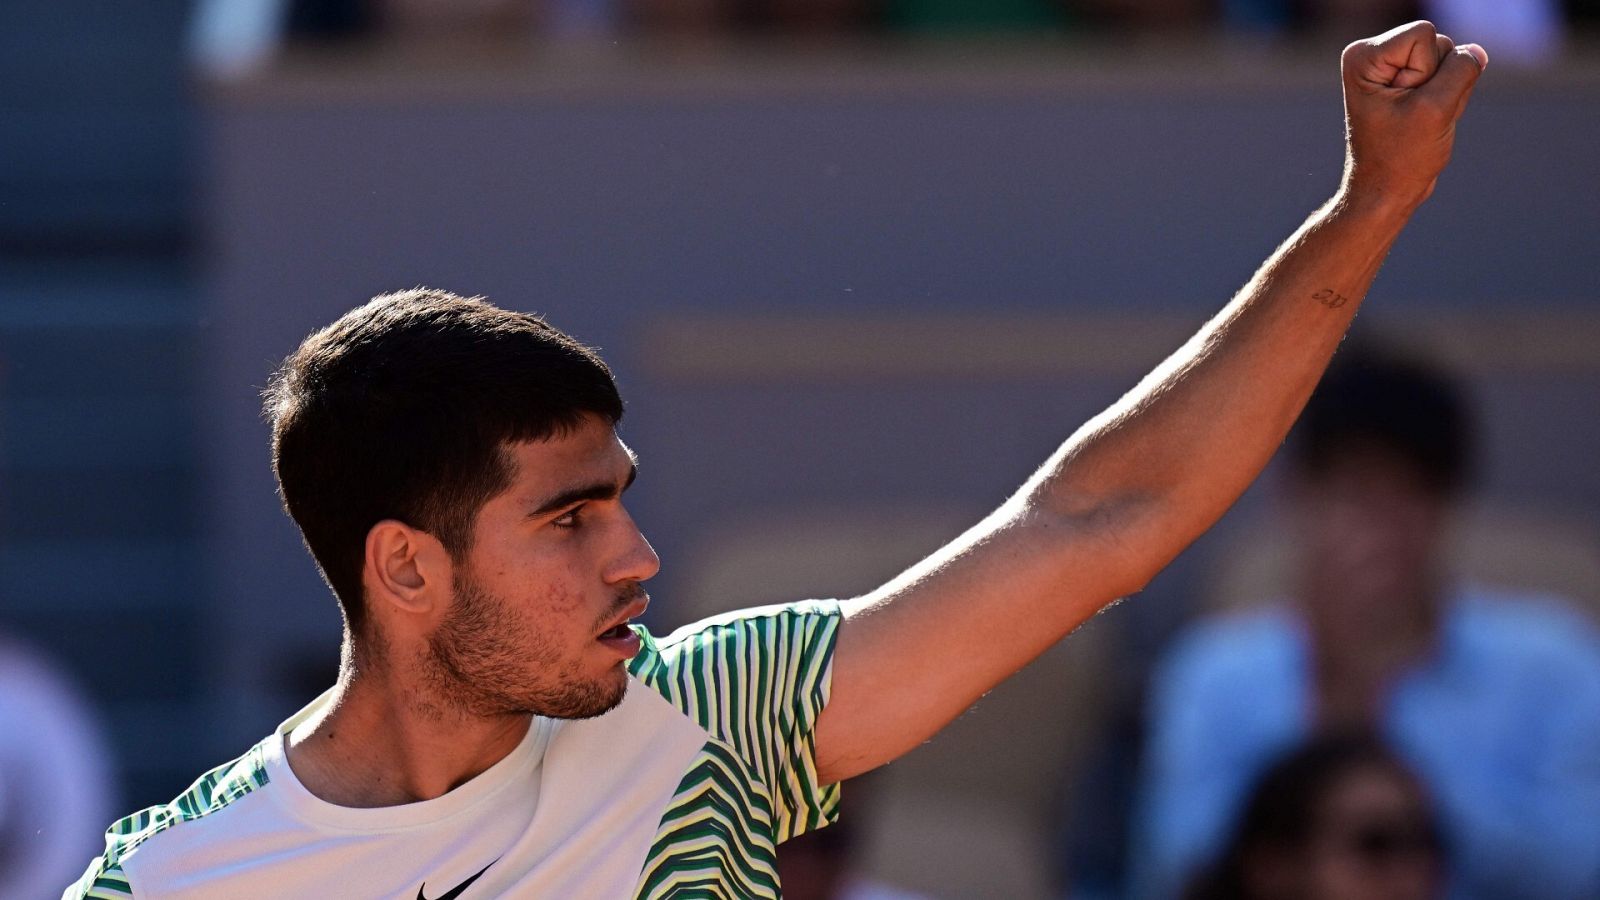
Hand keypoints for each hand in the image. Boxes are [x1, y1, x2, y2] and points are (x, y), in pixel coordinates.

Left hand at [1340, 20, 1486, 209]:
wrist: (1387, 191)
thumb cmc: (1401, 157)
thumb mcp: (1436, 108)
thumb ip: (1461, 70)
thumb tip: (1476, 52)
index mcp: (1364, 56)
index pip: (1426, 35)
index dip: (1428, 71)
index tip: (1405, 104)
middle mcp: (1374, 55)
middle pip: (1439, 43)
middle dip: (1439, 83)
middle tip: (1414, 116)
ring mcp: (1392, 68)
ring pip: (1449, 60)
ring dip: (1446, 94)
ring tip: (1420, 121)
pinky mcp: (1410, 81)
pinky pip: (1451, 76)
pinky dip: (1448, 100)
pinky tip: (1428, 119)